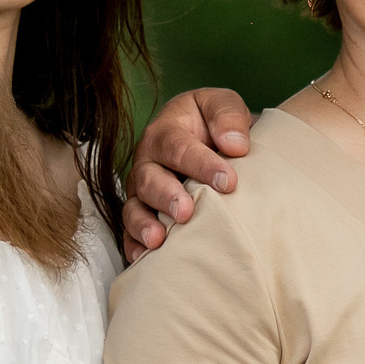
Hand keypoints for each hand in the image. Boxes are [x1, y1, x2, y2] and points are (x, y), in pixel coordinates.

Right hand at [122, 87, 255, 260]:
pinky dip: (133, 244)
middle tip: (186, 212)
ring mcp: (142, 190)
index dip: (201, 164)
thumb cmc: (215, 124)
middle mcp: (148, 161)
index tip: (228, 181)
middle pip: (149, 178)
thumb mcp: (224, 105)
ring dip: (145, 223)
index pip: (178, 146)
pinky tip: (144, 258)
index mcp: (166, 132)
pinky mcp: (143, 213)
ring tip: (159, 239)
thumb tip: (234, 144)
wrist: (212, 141)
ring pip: (134, 206)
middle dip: (167, 196)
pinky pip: (129, 231)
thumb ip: (228, 115)